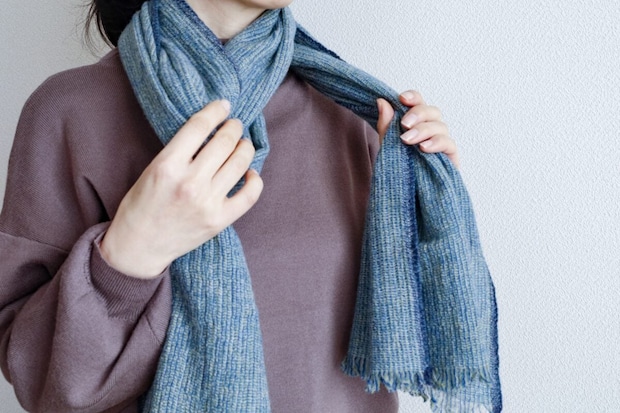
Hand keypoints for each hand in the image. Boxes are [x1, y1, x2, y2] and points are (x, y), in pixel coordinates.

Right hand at [100, 100, 262, 278]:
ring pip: (239, 164)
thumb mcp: (152, 169)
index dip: (216, 111)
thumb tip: (211, 131)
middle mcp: (190, 183)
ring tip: (243, 145)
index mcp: (167, 165)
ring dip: (245, 148)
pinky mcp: (219, 220)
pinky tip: (250, 173)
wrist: (138, 246)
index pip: (199, 126)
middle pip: (224, 142)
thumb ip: (180, 151)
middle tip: (235, 125)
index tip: (224, 105)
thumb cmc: (142, 205)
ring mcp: (207, 203)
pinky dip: (255, 180)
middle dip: (233, 128)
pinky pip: (249, 196)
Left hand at [376, 90, 459, 167]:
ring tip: (407, 140)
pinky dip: (436, 143)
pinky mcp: (451, 157)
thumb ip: (386, 125)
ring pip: (440, 126)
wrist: (408, 198)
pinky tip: (423, 149)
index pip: (419, 103)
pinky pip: (449, 143)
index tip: (402, 99)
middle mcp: (431, 130)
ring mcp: (442, 143)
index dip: (413, 97)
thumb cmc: (399, 170)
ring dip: (423, 130)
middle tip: (404, 124)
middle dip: (417, 114)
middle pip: (432, 111)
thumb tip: (382, 101)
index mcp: (416, 124)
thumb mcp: (387, 147)